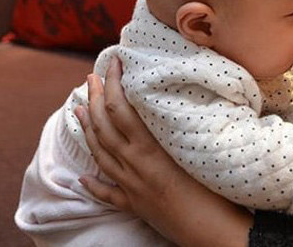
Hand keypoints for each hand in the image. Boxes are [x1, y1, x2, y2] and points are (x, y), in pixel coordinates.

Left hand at [76, 57, 251, 246]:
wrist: (213, 233)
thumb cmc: (215, 192)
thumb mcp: (198, 150)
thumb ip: (181, 127)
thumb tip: (174, 100)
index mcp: (150, 150)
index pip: (122, 109)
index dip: (114, 83)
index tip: (113, 62)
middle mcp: (135, 167)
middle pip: (105, 128)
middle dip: (94, 100)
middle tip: (90, 79)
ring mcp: (132, 188)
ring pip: (101, 155)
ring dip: (87, 131)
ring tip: (77, 111)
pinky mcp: (137, 206)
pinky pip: (109, 194)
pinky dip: (94, 184)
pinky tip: (82, 178)